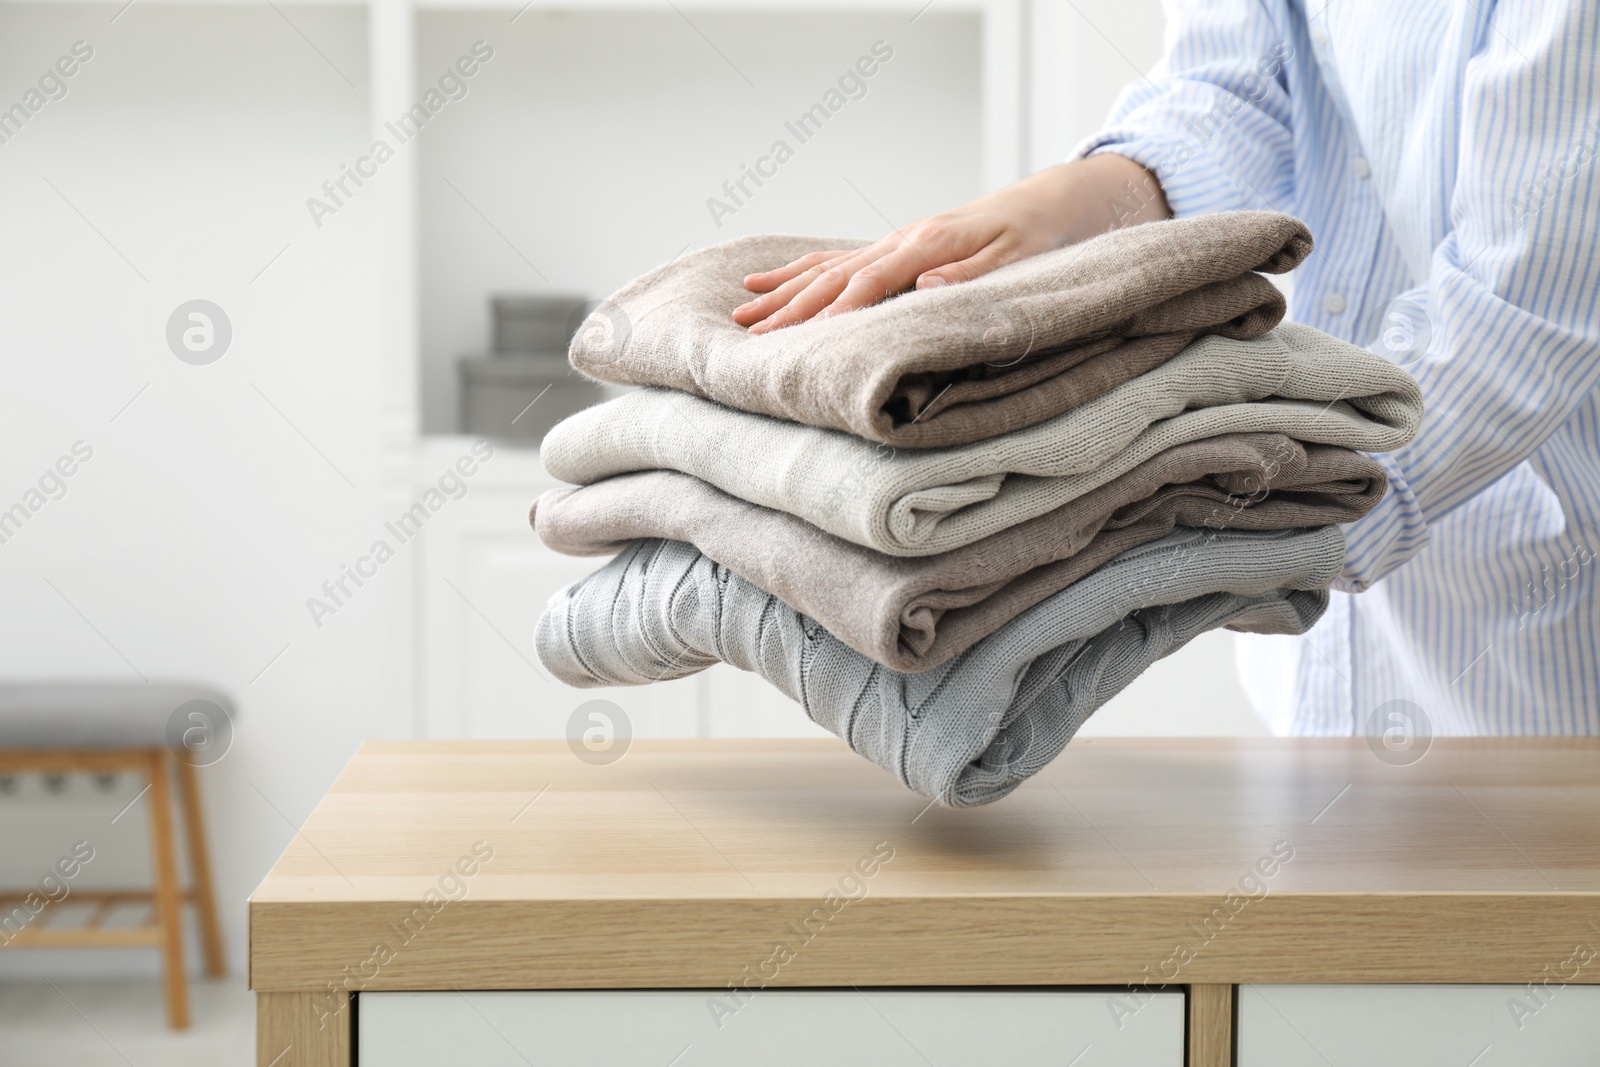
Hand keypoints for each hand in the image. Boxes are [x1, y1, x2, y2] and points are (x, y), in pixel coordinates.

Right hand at [732, 154, 1168, 333]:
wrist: (1072, 200)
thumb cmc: (1052, 235)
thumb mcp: (1023, 261)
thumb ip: (972, 277)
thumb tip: (922, 286)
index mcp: (930, 245)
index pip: (867, 284)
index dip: (831, 315)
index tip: (796, 342)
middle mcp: (907, 240)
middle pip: (835, 276)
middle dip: (790, 308)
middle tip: (747, 336)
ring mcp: (902, 241)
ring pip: (831, 267)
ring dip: (787, 292)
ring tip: (743, 312)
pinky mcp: (905, 247)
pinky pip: (844, 260)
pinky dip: (807, 271)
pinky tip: (777, 282)